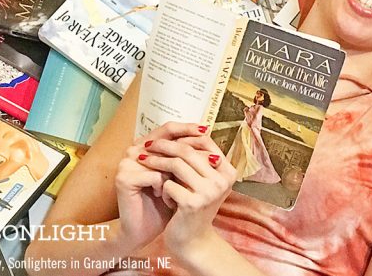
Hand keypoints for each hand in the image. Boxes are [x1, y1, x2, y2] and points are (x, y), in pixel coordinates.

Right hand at [115, 122, 205, 252]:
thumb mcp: (179, 177)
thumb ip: (188, 160)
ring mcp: (127, 163)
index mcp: (145, 145)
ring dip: (178, 175)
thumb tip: (213, 146)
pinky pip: (156, 176)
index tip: (207, 131)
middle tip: (212, 158)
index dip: (188, 128)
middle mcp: (134, 149)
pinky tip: (163, 198)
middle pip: (166, 139)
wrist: (143, 231)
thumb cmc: (163, 203)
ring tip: (186, 188)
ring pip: (164, 159)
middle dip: (190, 148)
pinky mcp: (124, 178)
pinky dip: (164, 188)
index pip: (168, 129)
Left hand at [137, 133, 236, 260]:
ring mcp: (209, 192)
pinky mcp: (193, 204)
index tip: (164, 135)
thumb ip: (198, 160)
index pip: (206, 141)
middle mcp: (222, 180)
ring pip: (177, 165)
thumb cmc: (193, 207)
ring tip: (143, 160)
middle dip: (164, 145)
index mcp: (228, 172)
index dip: (183, 135)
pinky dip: (161, 187)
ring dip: (157, 162)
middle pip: (189, 151)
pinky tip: (160, 193)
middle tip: (146, 144)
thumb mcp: (201, 182)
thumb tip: (184, 130)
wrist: (192, 241)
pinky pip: (170, 184)